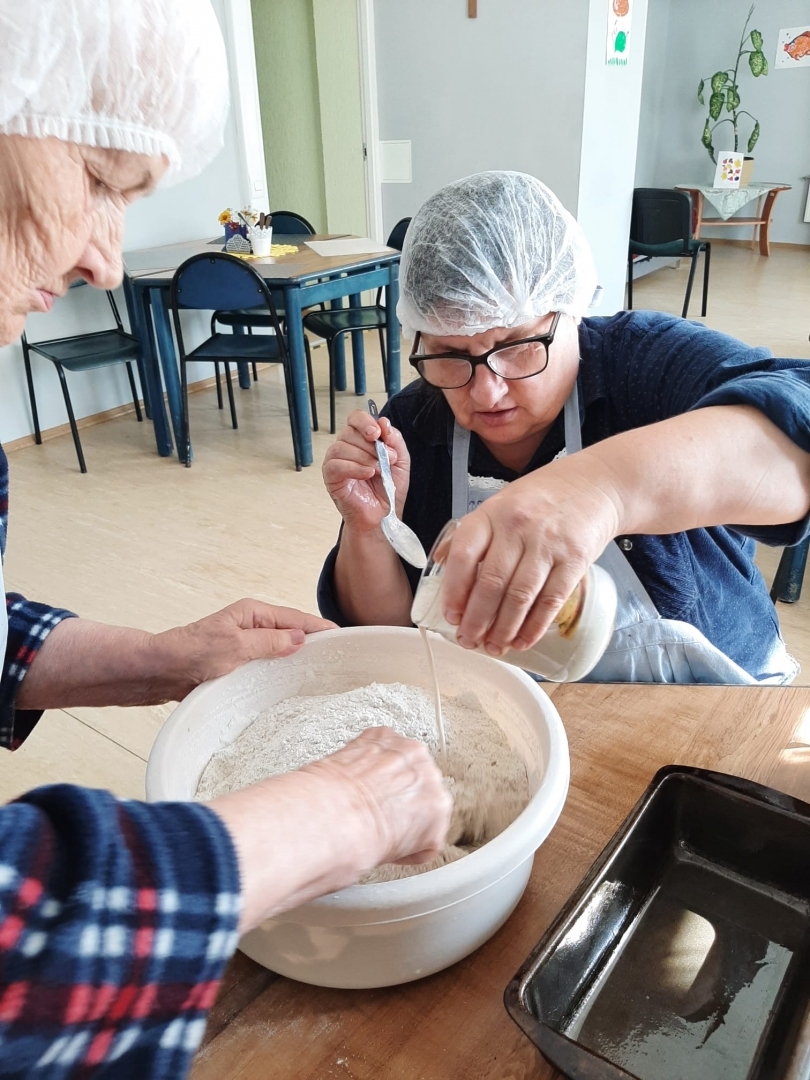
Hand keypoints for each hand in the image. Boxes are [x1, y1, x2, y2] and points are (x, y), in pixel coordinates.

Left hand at [154, 600, 335, 699]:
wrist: (159, 671)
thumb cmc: (190, 653)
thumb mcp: (235, 646)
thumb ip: (269, 642)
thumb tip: (300, 639)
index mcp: (252, 613)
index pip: (296, 619)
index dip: (320, 628)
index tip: (343, 637)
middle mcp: (251, 626)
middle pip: (291, 633)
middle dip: (314, 643)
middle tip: (340, 657)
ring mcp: (245, 645)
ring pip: (280, 650)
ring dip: (297, 658)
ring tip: (322, 671)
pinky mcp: (238, 664)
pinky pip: (267, 664)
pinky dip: (281, 671)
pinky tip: (291, 684)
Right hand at [210, 726, 451, 930]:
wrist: (333, 813)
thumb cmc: (316, 797)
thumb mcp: (326, 772)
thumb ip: (337, 777)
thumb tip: (303, 797)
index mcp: (382, 737)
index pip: (394, 759)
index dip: (381, 788)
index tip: (368, 803)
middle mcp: (412, 752)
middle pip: (416, 782)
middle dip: (399, 806)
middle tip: (373, 827)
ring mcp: (429, 781)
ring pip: (427, 809)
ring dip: (407, 827)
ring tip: (379, 842)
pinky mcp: (436, 815)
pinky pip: (430, 839)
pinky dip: (412, 853)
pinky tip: (391, 854)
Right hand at [322, 409, 410, 534]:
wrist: (384, 515)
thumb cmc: (388, 489)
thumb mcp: (401, 461)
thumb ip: (395, 440)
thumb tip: (384, 422)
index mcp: (360, 440)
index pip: (355, 418)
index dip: (365, 422)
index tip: (378, 433)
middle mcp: (345, 448)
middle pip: (349, 432)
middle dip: (371, 445)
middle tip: (386, 459)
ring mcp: (335, 462)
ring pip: (341, 447)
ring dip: (364, 457)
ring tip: (378, 470)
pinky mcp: (330, 478)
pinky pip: (336, 465)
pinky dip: (354, 468)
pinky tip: (367, 474)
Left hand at [441, 460, 620, 654]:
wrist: (595, 484)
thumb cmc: (543, 497)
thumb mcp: (500, 503)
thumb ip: (473, 533)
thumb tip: (442, 562)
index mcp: (491, 513)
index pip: (464, 556)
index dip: (454, 592)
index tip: (451, 616)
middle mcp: (517, 527)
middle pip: (491, 584)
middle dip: (477, 620)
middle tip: (469, 641)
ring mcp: (547, 543)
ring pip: (519, 597)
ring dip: (504, 630)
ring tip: (493, 647)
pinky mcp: (574, 559)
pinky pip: (550, 602)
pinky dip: (534, 627)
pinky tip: (522, 640)